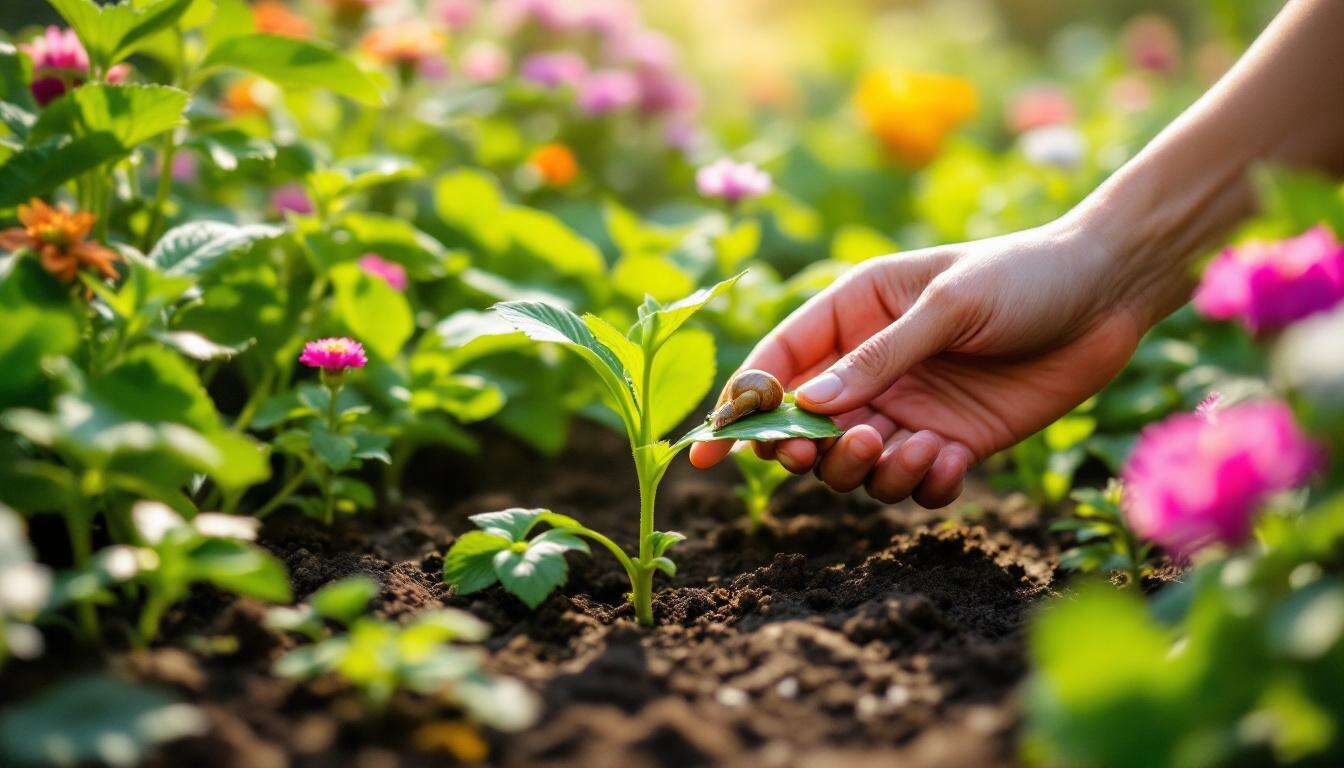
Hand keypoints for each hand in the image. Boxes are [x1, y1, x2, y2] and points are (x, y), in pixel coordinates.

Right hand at [689, 221, 1148, 507]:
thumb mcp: (947, 305)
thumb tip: (806, 407)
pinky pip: (912, 483)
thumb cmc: (1023, 275)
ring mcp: (909, 407)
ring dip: (871, 471)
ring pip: (854, 465)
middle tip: (850, 444)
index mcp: (852, 312)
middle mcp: (870, 366)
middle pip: (805, 430)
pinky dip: (922, 483)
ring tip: (918, 448)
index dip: (738, 408)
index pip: (776, 365)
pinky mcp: (951, 442)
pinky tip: (952, 459)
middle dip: (813, 451)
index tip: (708, 452)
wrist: (1110, 292)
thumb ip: (877, 356)